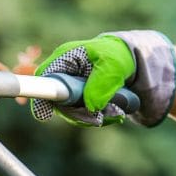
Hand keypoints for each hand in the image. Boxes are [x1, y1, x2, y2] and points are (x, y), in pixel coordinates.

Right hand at [32, 30, 175, 127]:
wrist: (133, 62)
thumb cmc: (120, 56)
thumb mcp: (113, 66)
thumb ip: (101, 84)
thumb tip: (90, 106)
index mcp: (64, 58)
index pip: (44, 78)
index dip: (41, 96)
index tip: (46, 114)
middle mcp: (63, 75)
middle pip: (56, 101)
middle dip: (77, 113)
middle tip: (98, 118)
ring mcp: (69, 89)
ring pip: (70, 112)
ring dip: (91, 118)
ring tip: (115, 113)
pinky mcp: (78, 100)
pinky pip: (81, 116)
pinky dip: (97, 118)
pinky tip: (113, 114)